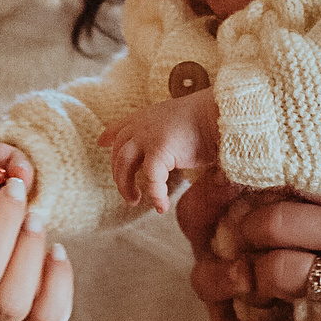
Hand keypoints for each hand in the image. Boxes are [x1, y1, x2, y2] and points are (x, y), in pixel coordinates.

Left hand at [98, 92, 219, 213]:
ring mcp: (148, 137)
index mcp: (145, 118)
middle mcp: (141, 126)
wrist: (218, 114)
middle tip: (129, 194)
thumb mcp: (177, 123)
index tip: (102, 143)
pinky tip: (161, 206)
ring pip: (124, 166)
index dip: (109, 136)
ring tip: (134, 201)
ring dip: (126, 187)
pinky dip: (156, 195)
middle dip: (119, 176)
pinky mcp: (159, 151)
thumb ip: (165, 133)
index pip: (120, 127)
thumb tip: (168, 151)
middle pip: (118, 153)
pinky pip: (151, 179)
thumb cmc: (206, 121)